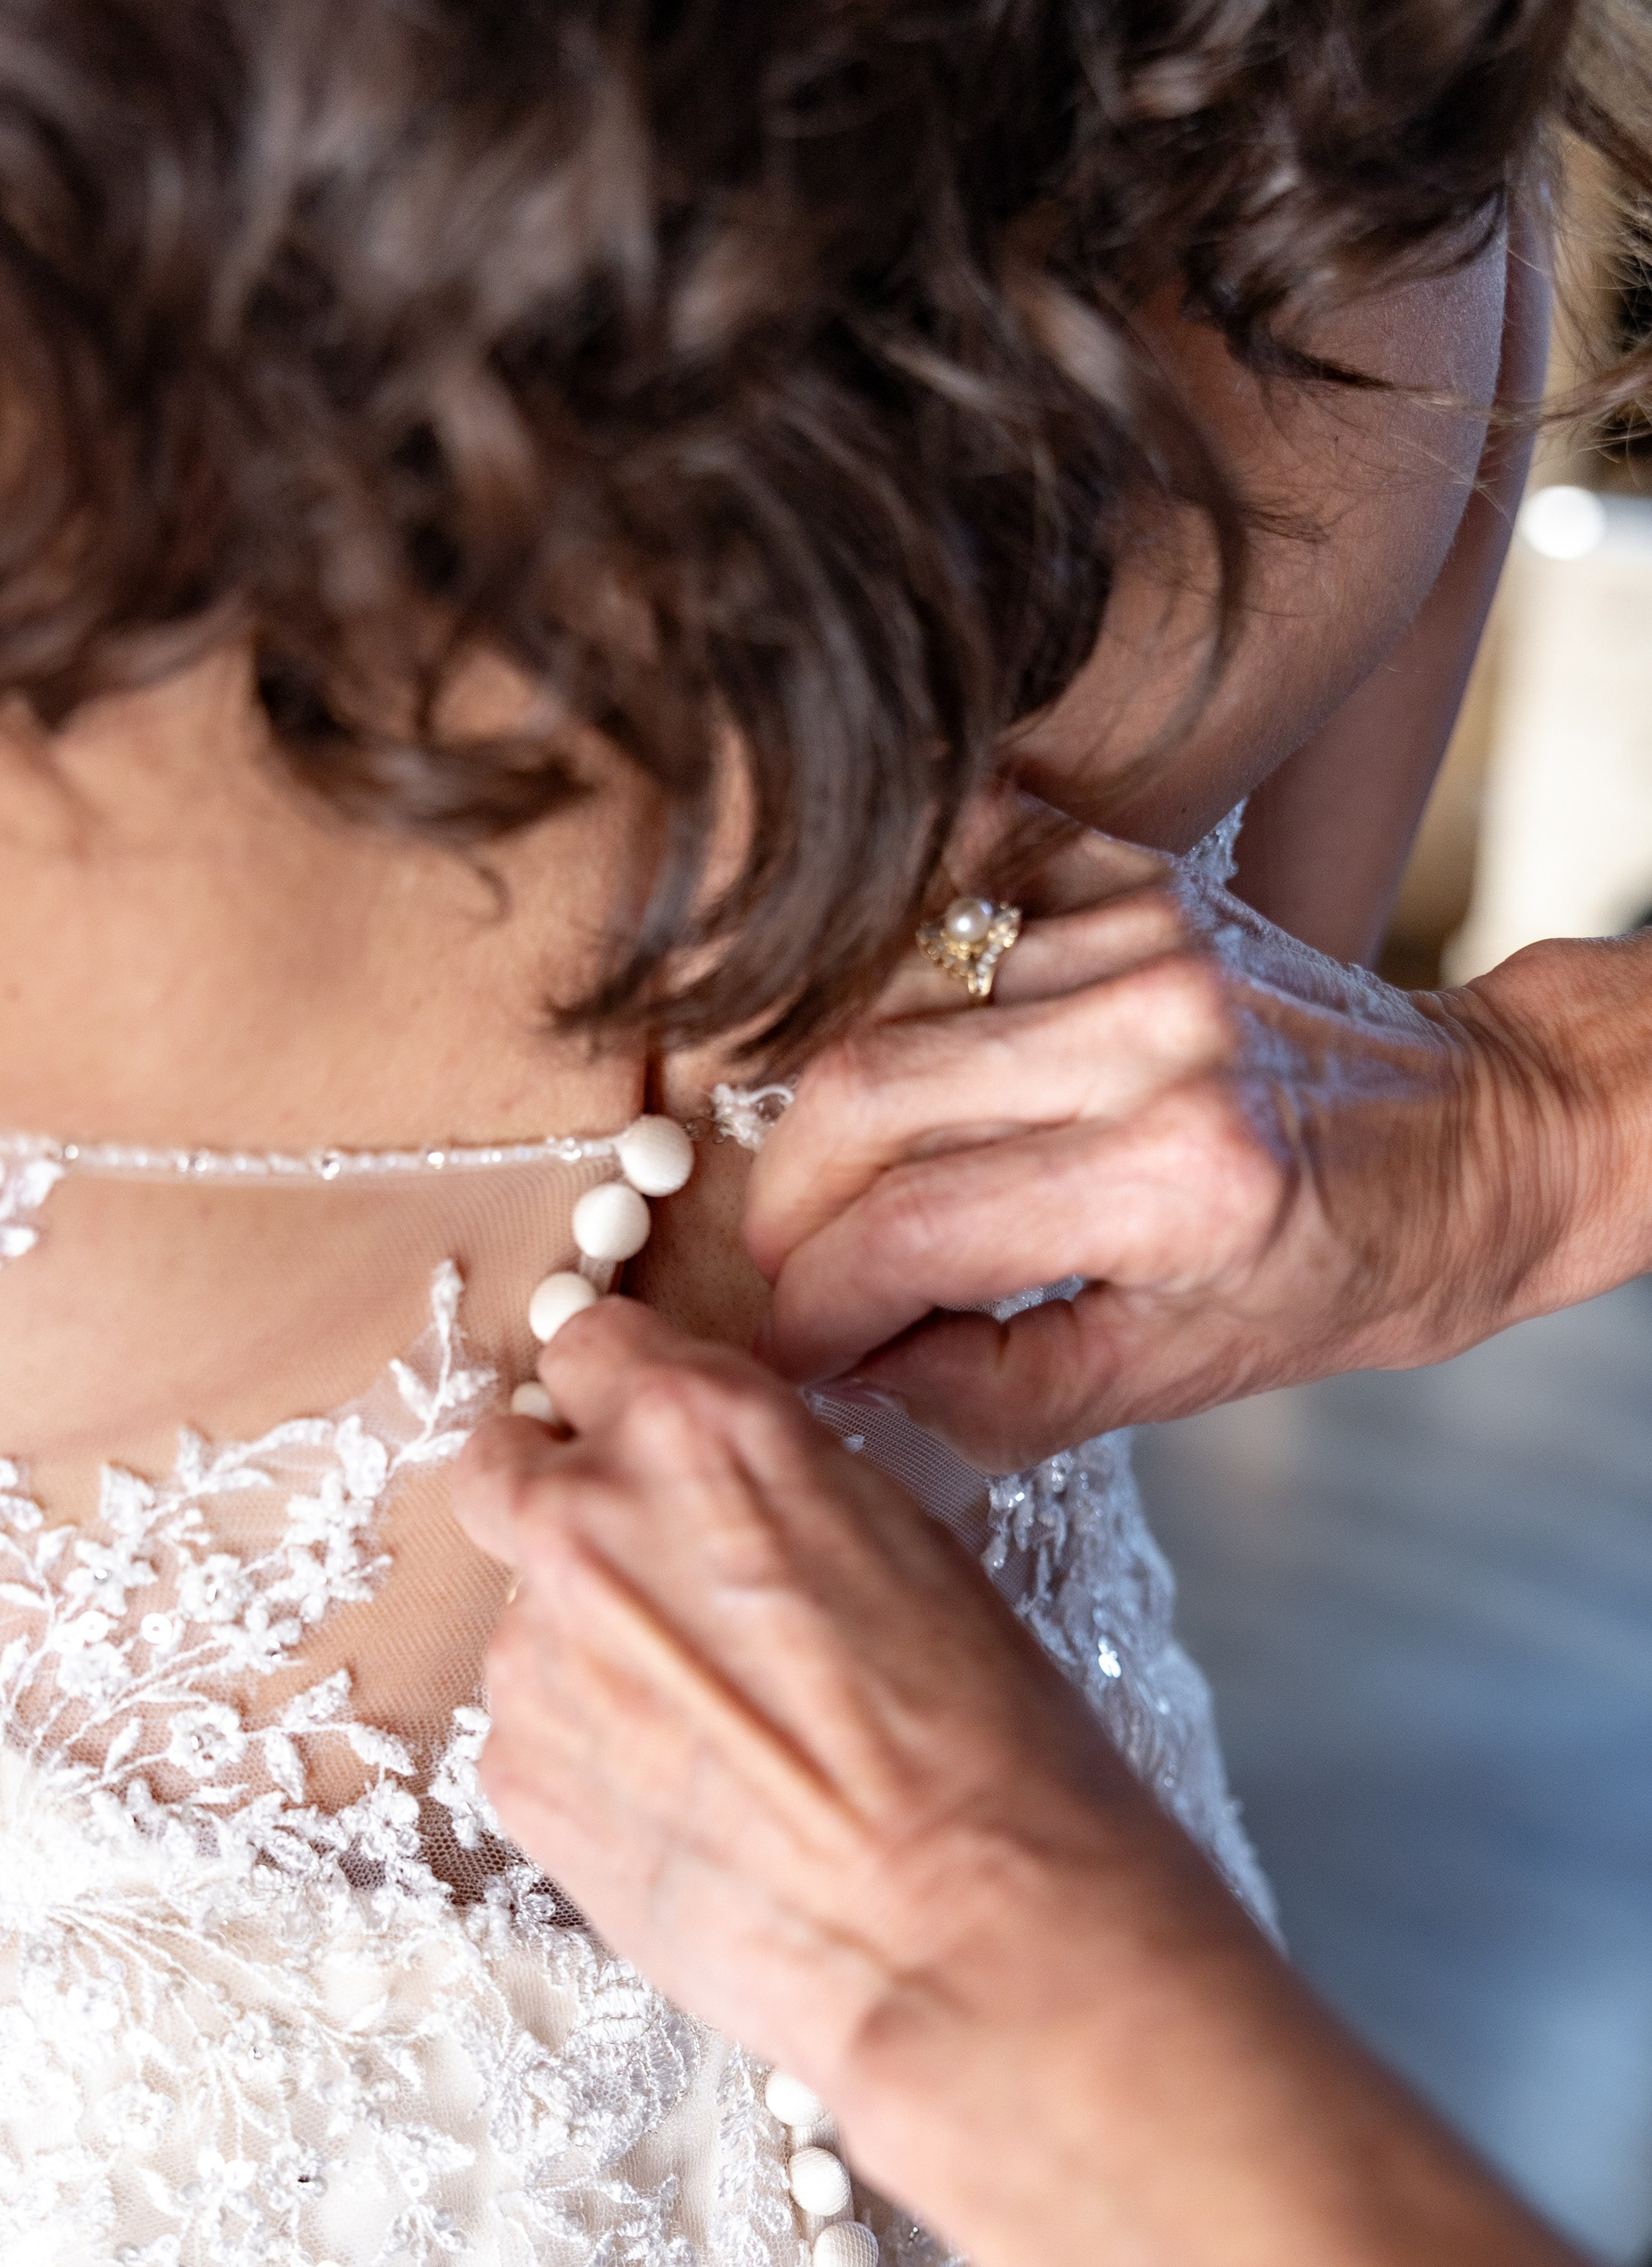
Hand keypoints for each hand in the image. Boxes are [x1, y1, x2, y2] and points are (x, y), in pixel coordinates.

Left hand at [450, 1296, 1251, 2160]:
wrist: (961, 1930)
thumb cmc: (981, 1740)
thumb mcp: (901, 1539)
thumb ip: (773, 1487)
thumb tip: (724, 1494)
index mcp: (697, 1427)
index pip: (593, 1346)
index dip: (624, 1399)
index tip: (645, 1444)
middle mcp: (587, 1518)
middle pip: (498, 1461)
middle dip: (551, 1497)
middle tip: (640, 1571)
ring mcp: (532, 1653)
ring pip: (519, 1614)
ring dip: (584, 1647)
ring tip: (708, 1733)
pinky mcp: (515, 1774)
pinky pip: (530, 1730)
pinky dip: (588, 1754)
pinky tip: (690, 1804)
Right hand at [748, 849, 1651, 1469]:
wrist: (1478, 1138)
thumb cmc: (1335, 1274)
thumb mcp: (1168, 1383)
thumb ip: (987, 1392)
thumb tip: (835, 1373)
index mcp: (1178, 1182)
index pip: (905, 1233)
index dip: (809, 1306)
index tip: (788, 1348)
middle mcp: (1158, 1034)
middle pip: (859, 1094)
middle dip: (787, 1203)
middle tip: (791, 1266)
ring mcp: (1146, 933)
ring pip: (883, 998)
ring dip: (837, 1100)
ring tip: (856, 1176)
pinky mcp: (1140, 874)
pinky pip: (948, 894)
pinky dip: (895, 971)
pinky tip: (908, 1047)